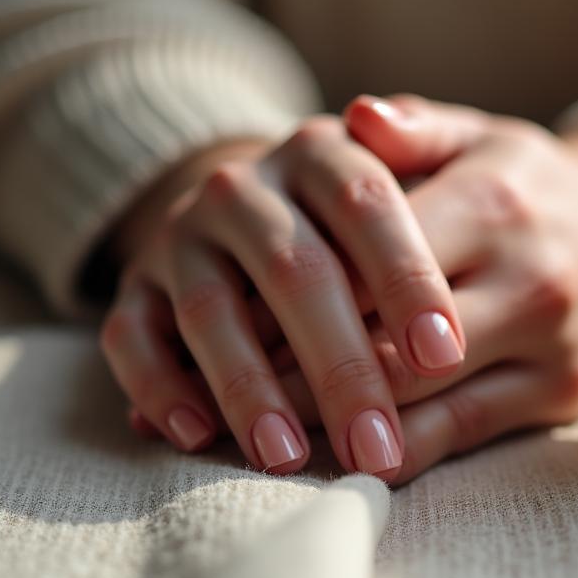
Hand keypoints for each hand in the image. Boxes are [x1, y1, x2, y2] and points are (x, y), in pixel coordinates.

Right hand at [98, 115, 465, 476]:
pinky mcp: (137, 285)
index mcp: (327, 154)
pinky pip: (132, 337)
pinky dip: (159, 388)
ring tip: (290, 459)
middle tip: (378, 446)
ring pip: (214, 311)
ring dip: (248, 390)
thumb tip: (379, 117)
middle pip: (295, 271)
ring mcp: (185, 236)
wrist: (270, 204)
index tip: (445, 355)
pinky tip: (196, 437)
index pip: (367, 208)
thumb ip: (424, 152)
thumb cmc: (376, 216)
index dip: (405, 279)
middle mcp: (249, 188)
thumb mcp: (417, 174)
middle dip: (339, 365)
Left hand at [258, 95, 577, 482]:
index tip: (226, 319)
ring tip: (267, 428)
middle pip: (383, 343)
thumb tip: (355, 117)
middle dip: (294, 374)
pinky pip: (461, 436)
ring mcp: (549, 343)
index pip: (367, 262)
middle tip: (224, 391)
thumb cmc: (536, 186)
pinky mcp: (563, 395)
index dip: (288, 299)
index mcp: (493, 200)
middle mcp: (527, 274)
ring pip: (416, 402)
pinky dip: (392, 452)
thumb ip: (415, 127)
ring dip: (333, 422)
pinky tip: (342, 451)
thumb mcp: (486, 137)